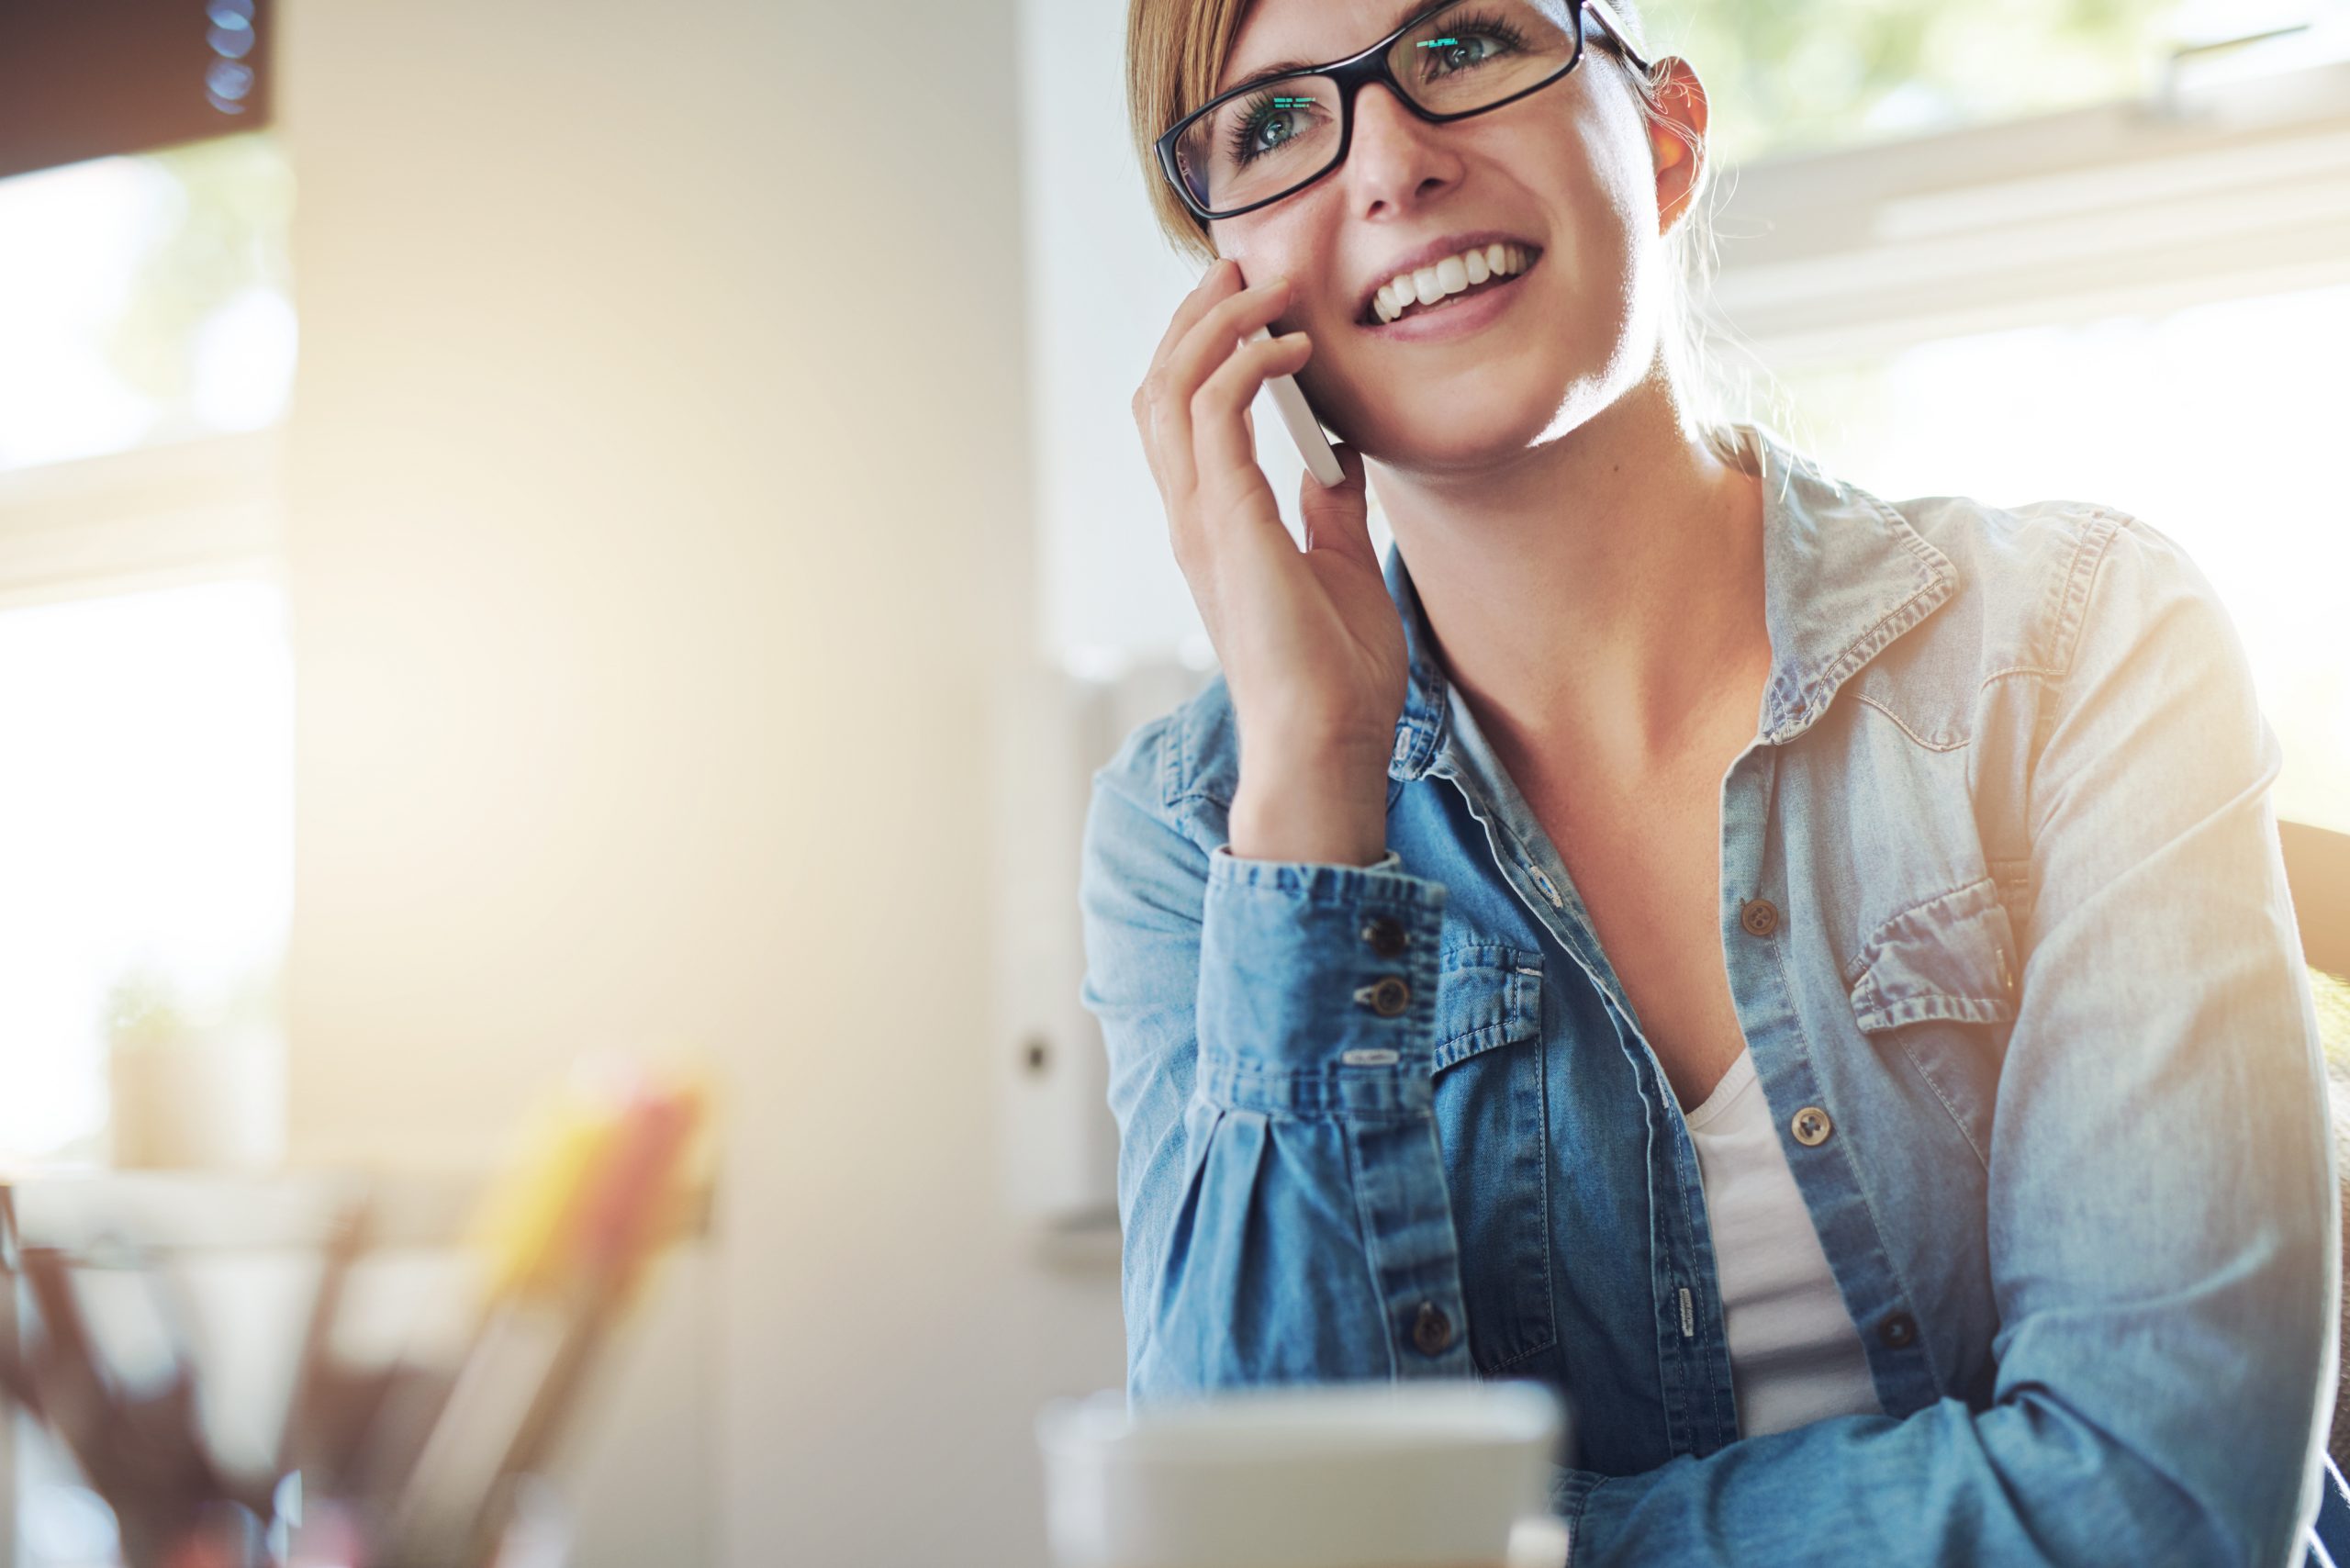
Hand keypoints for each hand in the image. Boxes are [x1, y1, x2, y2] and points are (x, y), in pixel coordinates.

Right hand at [1130, 259, 1408, 808]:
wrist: (1327, 744)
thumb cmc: (1335, 679)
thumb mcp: (1343, 568)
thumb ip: (1331, 511)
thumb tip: (1339, 460)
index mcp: (1214, 526)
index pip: (1182, 413)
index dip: (1205, 346)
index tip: (1254, 300)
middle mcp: (1193, 517)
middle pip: (1160, 385)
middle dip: (1196, 316)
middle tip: (1245, 266)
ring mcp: (1203, 521)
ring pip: (1172, 388)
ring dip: (1216, 324)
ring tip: (1266, 286)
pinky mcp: (1229, 527)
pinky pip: (1217, 417)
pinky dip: (1246, 366)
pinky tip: (1294, 347)